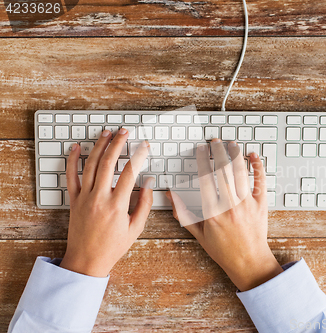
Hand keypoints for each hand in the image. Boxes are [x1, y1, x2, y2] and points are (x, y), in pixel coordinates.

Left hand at [60, 128, 153, 276]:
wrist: (86, 260)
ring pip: (90, 165)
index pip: (130, 172)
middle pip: (108, 162)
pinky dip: (72, 160)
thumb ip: (144, 204)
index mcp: (117, 205)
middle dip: (117, 143)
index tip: (144, 146)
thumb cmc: (112, 246)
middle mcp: (99, 198)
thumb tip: (149, 183)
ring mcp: (84, 197)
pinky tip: (77, 147)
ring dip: (98, 146)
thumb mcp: (136, 228)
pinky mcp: (74, 200)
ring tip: (106, 133)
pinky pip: (70, 176)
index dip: (139, 156)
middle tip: (124, 131)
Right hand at [166, 139, 282, 290]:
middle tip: (215, 141)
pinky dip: (258, 166)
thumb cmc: (223, 250)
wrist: (249, 262)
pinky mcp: (261, 205)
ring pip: (241, 173)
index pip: (205, 178)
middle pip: (223, 171)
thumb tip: (170, 195)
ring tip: (231, 144)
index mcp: (213, 212)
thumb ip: (183, 213)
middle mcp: (230, 205)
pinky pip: (261, 181)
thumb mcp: (198, 234)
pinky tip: (254, 156)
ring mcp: (247, 204)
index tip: (200, 150)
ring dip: (236, 155)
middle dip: (218, 152)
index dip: (202, 160)